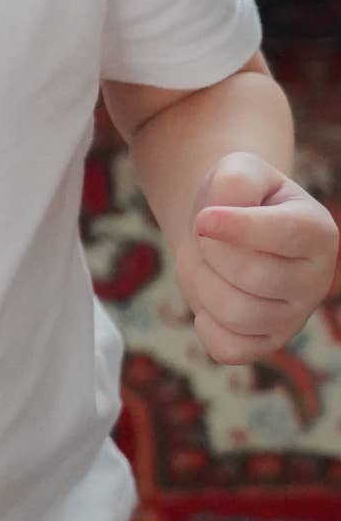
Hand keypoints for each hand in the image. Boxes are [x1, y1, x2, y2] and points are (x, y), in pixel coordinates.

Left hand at [178, 152, 338, 362]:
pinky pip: (228, 349)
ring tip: (208, 265)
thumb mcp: (236, 171)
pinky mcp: (267, 344)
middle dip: (211, 252)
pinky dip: (205, 325)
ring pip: (237, 314)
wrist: (222, 228)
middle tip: (207, 237)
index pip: (285, 235)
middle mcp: (316, 279)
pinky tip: (210, 301)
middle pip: (252, 275)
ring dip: (203, 284)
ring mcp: (294, 317)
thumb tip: (212, 222)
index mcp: (317, 232)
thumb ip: (233, 182)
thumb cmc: (234, 199)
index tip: (203, 218)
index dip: (237, 228)